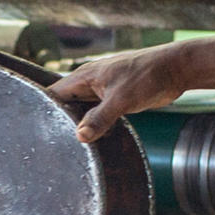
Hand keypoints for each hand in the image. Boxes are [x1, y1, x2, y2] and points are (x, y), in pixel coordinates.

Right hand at [45, 43, 201, 142]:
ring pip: (83, 109)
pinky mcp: (116, 98)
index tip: (38, 129)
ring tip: (72, 144)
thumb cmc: (148, 76)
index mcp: (85, 76)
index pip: (54, 94)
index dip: (45, 109)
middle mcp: (90, 82)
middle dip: (61, 120)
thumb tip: (80, 136)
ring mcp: (103, 90)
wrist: (176, 70)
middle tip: (54, 142)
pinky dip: (96, 124)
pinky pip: (98, 113)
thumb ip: (99, 118)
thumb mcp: (121, 100)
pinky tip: (96, 139)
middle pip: (66, 103)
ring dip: (80, 124)